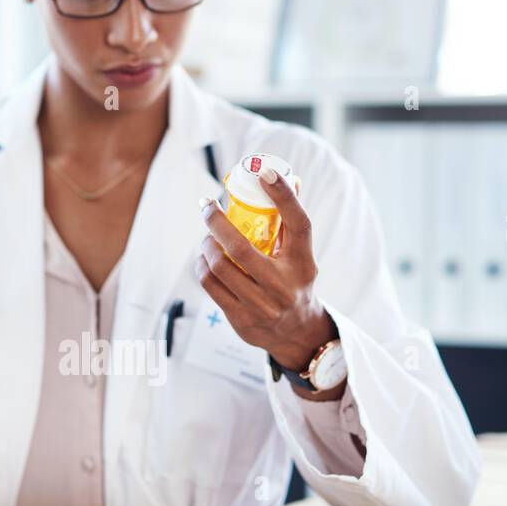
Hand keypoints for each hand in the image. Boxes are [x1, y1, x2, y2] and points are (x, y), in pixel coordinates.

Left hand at [196, 168, 338, 390]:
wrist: (296, 333)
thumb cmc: (295, 283)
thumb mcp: (301, 256)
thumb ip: (290, 223)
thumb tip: (280, 178)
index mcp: (303, 264)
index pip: (298, 224)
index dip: (283, 196)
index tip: (265, 172)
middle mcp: (284, 287)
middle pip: (240, 248)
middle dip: (216, 222)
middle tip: (207, 207)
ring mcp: (261, 306)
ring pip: (219, 268)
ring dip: (206, 246)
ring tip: (207, 238)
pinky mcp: (241, 320)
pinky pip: (211, 286)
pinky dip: (202, 267)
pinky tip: (204, 259)